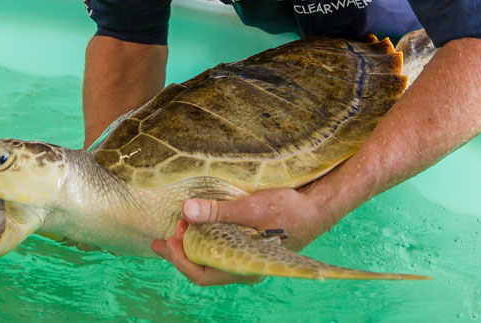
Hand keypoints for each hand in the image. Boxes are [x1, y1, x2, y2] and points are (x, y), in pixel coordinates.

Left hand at [150, 188, 337, 285]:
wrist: (318, 207)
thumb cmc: (289, 210)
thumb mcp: (252, 207)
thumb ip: (220, 211)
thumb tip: (187, 211)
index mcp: (244, 267)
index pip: (201, 273)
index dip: (180, 257)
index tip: (169, 235)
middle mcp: (243, 269)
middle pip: (201, 269)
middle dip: (179, 252)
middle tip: (162, 235)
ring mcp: (245, 260)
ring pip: (209, 260)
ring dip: (190, 245)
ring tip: (175, 229)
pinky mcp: (247, 248)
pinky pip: (218, 251)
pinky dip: (203, 240)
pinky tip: (196, 227)